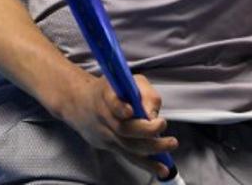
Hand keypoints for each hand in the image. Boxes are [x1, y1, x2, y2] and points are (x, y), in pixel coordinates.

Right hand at [50, 69, 177, 179]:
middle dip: (145, 130)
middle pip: (123, 129)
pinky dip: (148, 164)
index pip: (112, 103)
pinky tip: (161, 170)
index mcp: (106, 96)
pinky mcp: (110, 147)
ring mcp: (106, 135)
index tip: (131, 110)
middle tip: (162, 125)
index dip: (120, 108)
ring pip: (128, 147)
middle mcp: (104, 117)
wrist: (81, 105)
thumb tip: (153, 115)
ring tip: (170, 144)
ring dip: (152, 149)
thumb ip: (144, 93)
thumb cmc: (112, 91)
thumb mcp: (129, 81)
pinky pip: (130, 157)